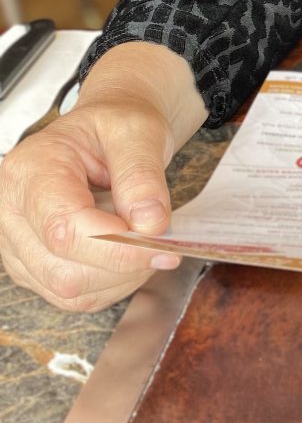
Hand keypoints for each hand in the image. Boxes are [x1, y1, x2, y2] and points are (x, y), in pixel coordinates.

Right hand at [0, 43, 205, 311]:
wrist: (106, 134)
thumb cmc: (116, 127)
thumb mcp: (137, 130)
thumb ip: (142, 175)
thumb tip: (150, 224)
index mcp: (31, 167)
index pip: (64, 227)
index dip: (114, 246)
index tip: (160, 242)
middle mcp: (13, 210)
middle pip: (63, 268)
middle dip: (123, 264)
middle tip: (165, 243)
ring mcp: (18, 243)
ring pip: (69, 290)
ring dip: (120, 278)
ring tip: (147, 242)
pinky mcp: (34, 266)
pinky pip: (74, 296)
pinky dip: (112, 284)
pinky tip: (130, 256)